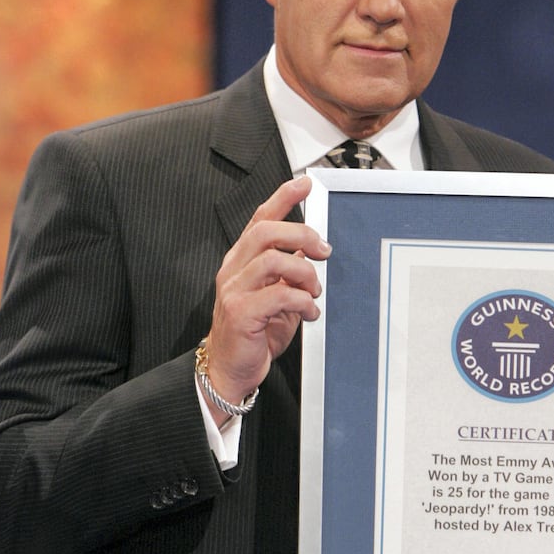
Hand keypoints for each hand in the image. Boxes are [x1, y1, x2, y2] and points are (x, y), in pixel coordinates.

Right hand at [202, 175, 330, 411]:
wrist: (229, 370)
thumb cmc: (254, 333)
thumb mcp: (276, 296)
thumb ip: (288, 272)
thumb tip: (310, 249)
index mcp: (241, 261)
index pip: (260, 219)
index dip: (282, 198)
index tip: (304, 183)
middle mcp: (233, 270)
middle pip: (267, 232)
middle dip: (302, 235)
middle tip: (324, 251)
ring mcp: (233, 290)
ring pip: (273, 260)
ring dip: (305, 273)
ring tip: (314, 291)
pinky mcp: (241, 313)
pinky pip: (279, 294)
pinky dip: (303, 302)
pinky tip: (310, 313)